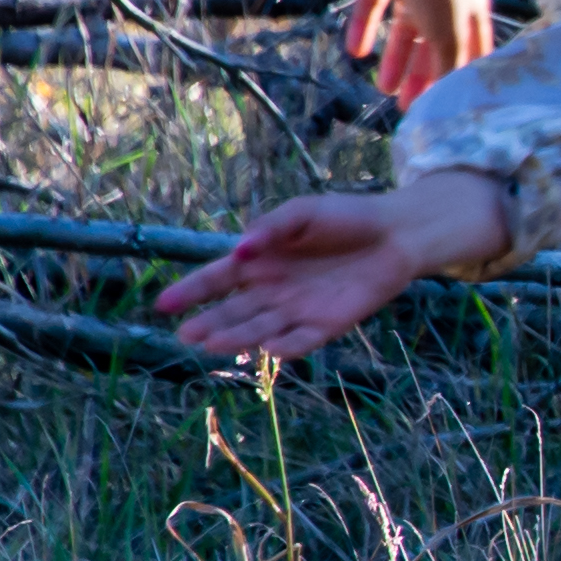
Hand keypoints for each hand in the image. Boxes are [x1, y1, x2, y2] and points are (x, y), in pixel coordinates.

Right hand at [156, 173, 506, 360]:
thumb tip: (241, 250)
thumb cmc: (345, 217)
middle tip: (187, 335)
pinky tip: (270, 348)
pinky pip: (302, 340)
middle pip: (233, 311)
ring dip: (239, 338)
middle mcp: (272, 290)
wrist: (396, 234)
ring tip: (215, 344)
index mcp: (259, 261)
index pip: (216, 279)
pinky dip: (287, 346)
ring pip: (260, 329)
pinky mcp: (327, 324)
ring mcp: (297, 310)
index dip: (190, 292)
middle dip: (209, 323)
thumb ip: (271, 227)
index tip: (164, 305)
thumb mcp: (303, 212)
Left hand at [349, 0, 494, 107]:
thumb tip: (444, 97)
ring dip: (394, 60)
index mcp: (469, 14)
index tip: (446, 103)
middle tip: (406, 105)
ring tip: (381, 88)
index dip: (458, 78)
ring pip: (404, 30)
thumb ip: (446, 67)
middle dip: (421, 76)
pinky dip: (363, 28)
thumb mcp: (449, 34)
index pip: (468, 53)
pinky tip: (354, 52)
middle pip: (432, 47)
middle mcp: (444, 2)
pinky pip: (371, 7)